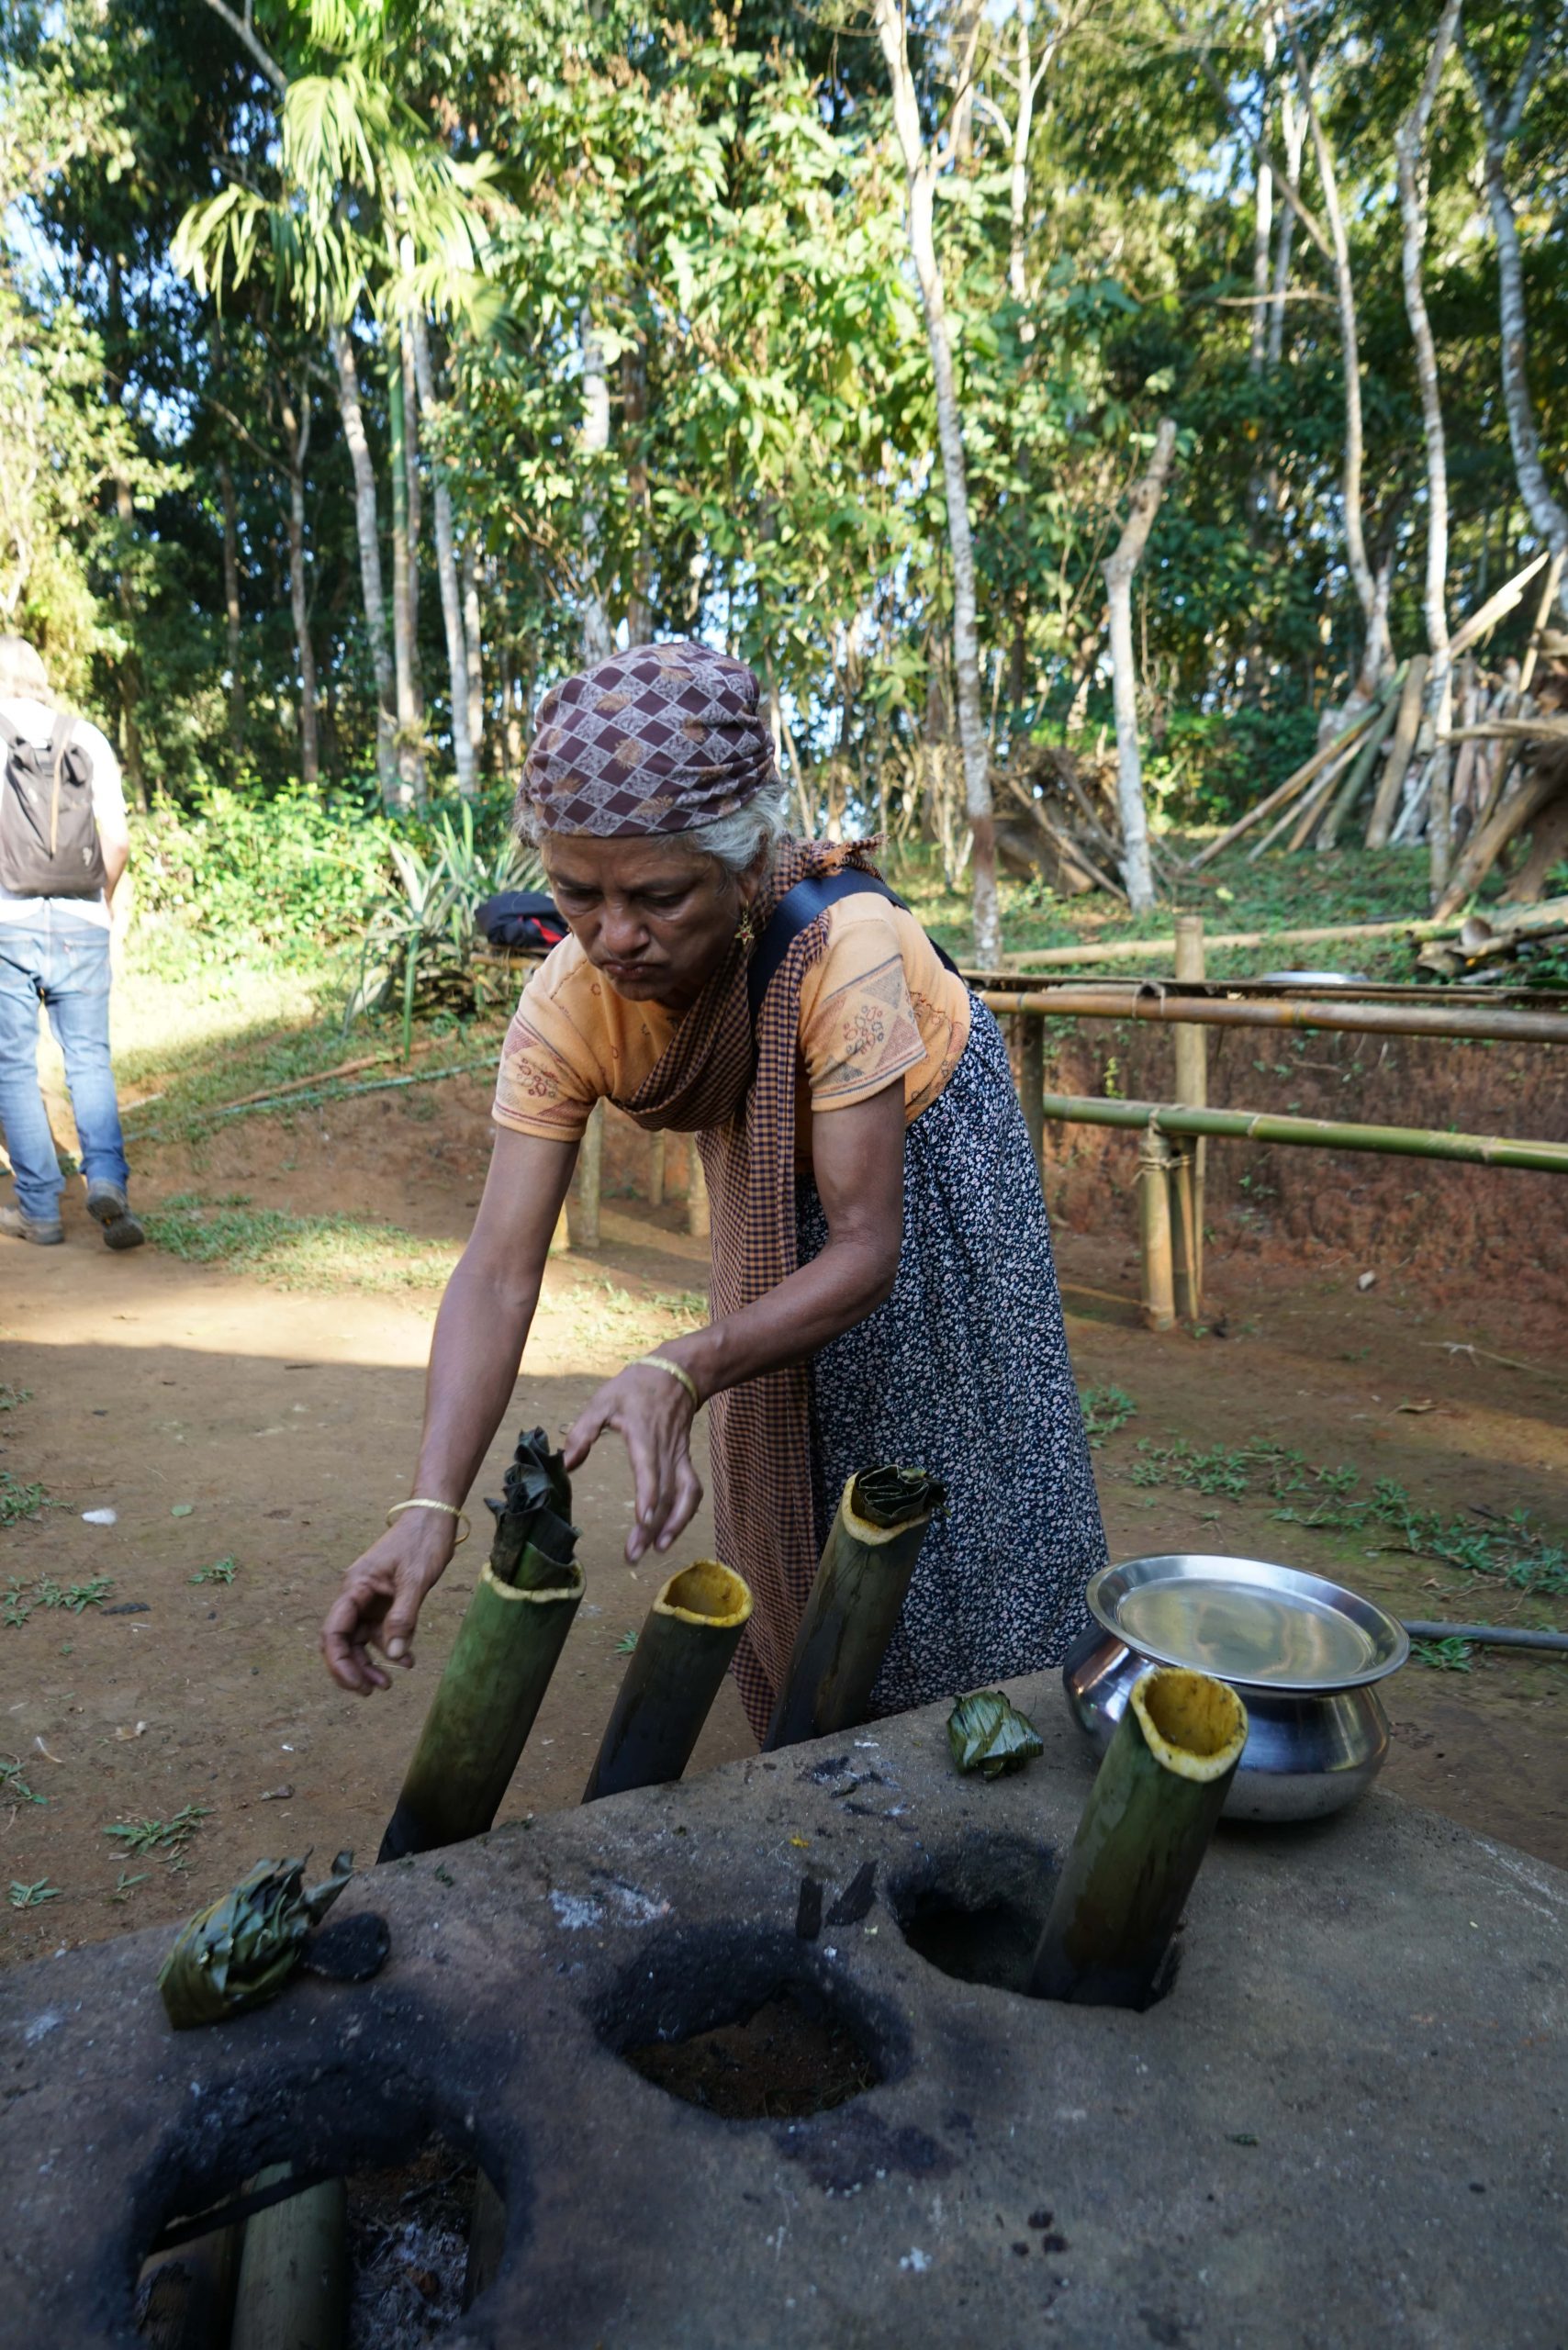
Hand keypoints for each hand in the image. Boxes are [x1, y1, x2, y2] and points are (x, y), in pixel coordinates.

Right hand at [320, 1512, 455, 1695]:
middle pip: (342, 1640)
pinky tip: (406, 1661)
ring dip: (370, 1662)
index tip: (356, 1685)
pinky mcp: (385, 1600)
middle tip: (373, 1691)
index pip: (333, 1632)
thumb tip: (393, 1656)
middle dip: (352, 1668)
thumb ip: (404, 1617)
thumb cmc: (422, 1540)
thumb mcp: (416, 1580)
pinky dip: (389, 1647)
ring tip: (388, 1684)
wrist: (434, 1516)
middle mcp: (356, 1595)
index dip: (339, 1663)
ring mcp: (369, 1598)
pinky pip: (379, 1630)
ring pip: (359, 1639)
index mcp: (355, 1587)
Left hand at [563, 1360, 702, 1563]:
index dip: (649, 1497)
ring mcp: (679, 1457)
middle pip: (665, 1493)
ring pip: (684, 1495)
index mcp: (644, 1437)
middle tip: (634, 1556)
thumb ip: (582, 1432)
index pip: (650, 1471)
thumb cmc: (635, 1388)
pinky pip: (691, 1490)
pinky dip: (684, 1513)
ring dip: (674, 1525)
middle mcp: (666, 1451)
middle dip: (652, 1527)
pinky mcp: (684, 1461)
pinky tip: (671, 1531)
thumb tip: (565, 1464)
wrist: (676, 1374)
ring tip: (658, 1549)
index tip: (644, 1520)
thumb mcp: (602, 1402)